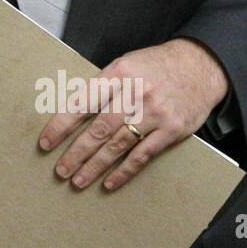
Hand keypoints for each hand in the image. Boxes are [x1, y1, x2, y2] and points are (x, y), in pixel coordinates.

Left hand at [37, 37, 229, 191]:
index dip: (62, 125)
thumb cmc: (155, 66)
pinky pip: (142, 155)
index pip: (82, 102)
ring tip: (77, 180)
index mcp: (118, 73)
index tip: (46, 142)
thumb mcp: (126, 64)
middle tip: (60, 170)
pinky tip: (109, 183)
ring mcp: (155, 113)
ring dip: (95, 166)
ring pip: (118, 145)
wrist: (200, 66)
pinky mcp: (171, 130)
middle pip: (99, 128)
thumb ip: (103, 87)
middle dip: (76, 152)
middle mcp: (135, 93)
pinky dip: (124, 171)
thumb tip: (74, 113)